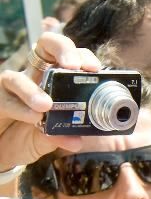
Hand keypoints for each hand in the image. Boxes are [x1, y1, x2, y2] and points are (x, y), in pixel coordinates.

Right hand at [0, 32, 102, 168]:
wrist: (2, 152)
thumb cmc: (26, 139)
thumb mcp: (49, 139)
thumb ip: (62, 136)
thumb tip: (77, 140)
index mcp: (54, 82)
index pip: (68, 58)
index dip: (81, 56)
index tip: (94, 68)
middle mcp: (33, 78)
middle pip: (45, 47)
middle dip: (61, 48)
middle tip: (72, 66)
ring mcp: (12, 88)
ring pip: (17, 76)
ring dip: (32, 90)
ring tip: (46, 105)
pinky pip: (5, 99)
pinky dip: (20, 108)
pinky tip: (33, 117)